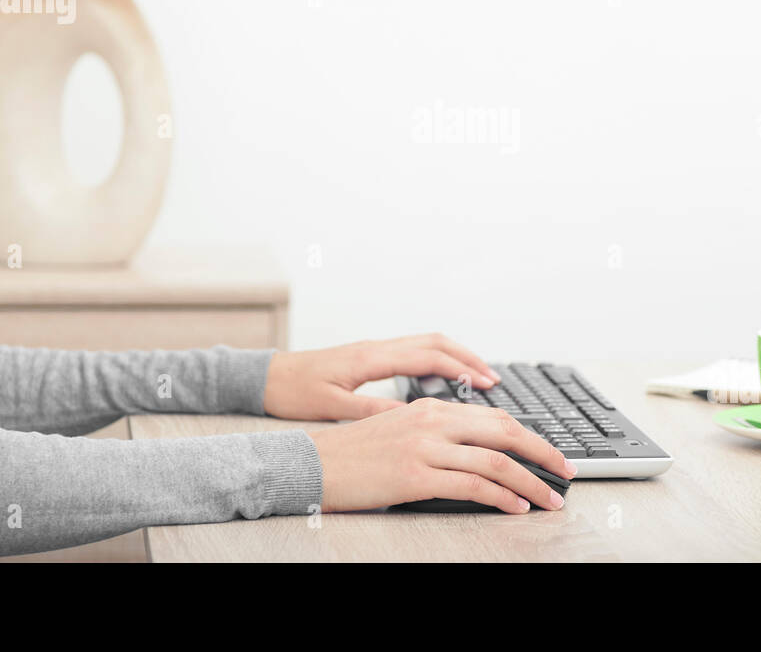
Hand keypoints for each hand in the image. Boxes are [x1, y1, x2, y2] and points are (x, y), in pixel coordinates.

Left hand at [263, 333, 499, 420]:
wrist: (266, 377)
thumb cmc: (293, 392)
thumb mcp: (331, 407)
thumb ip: (372, 411)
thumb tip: (412, 417)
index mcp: (370, 358)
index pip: (427, 357)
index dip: (460, 369)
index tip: (486, 384)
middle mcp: (377, 348)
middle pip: (435, 343)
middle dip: (468, 358)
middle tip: (494, 380)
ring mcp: (375, 349)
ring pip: (426, 343)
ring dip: (456, 356)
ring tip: (479, 378)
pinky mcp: (371, 357)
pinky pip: (414, 351)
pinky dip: (438, 360)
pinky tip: (445, 378)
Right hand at [309, 398, 577, 512]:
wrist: (311, 462)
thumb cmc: (353, 453)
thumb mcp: (399, 428)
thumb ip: (437, 433)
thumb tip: (478, 452)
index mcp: (431, 407)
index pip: (495, 417)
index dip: (530, 436)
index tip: (552, 453)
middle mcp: (432, 420)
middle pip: (505, 432)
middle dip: (543, 453)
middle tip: (568, 472)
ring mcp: (425, 447)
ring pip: (496, 461)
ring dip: (532, 483)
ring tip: (550, 500)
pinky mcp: (415, 475)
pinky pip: (472, 486)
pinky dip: (502, 498)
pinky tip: (517, 507)